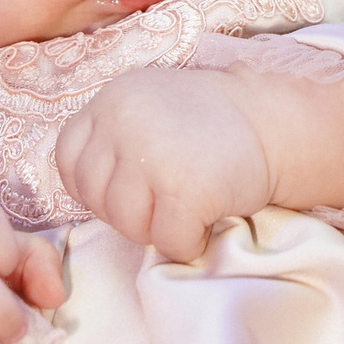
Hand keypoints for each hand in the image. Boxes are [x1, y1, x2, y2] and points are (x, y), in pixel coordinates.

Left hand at [54, 67, 273, 262]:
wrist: (275, 122)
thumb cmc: (213, 124)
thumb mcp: (149, 107)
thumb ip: (114, 138)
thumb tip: (87, 195)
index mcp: (112, 100)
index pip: (68, 158)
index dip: (94, 184)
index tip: (126, 188)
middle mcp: (123, 121)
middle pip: (94, 196)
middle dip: (126, 211)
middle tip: (165, 199)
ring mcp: (151, 155)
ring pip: (126, 224)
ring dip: (156, 229)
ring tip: (186, 207)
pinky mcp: (183, 190)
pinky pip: (167, 241)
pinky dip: (188, 243)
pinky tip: (207, 220)